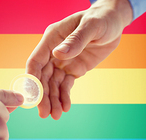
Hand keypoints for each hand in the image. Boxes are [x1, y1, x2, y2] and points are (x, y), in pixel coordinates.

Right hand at [26, 0, 131, 119]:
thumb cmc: (101, 19)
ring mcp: (62, 62)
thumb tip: (58, 55)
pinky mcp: (73, 70)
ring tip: (55, 115)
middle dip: (43, 96)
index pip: (35, 61)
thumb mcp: (91, 26)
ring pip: (53, 85)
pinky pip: (66, 86)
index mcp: (51, 39)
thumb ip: (75, 40)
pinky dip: (64, 97)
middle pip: (43, 77)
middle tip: (44, 113)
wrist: (113, 23)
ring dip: (53, 100)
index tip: (32, 96)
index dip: (32, 79)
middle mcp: (53, 53)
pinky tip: (65, 107)